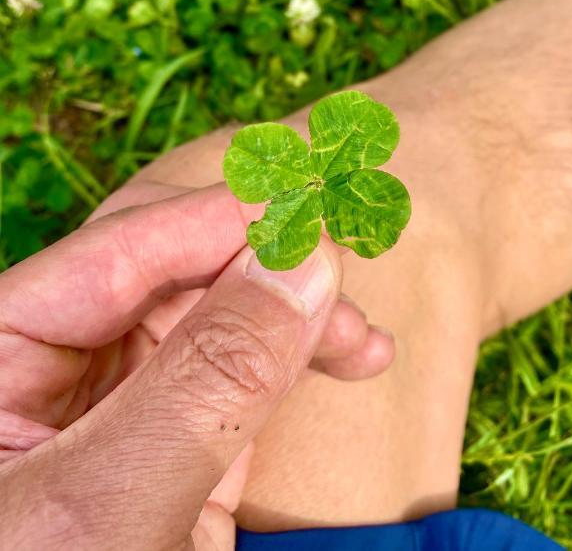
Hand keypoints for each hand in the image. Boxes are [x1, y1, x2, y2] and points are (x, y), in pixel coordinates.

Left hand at [0, 183, 393, 548]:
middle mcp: (54, 365)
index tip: (312, 213)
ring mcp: (120, 408)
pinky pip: (241, 381)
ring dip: (297, 319)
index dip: (220, 223)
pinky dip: (298, 367)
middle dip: (267, 275)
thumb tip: (303, 257)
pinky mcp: (172, 451)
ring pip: (220, 321)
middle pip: (175, 275)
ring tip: (366, 343)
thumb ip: (206, 377)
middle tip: (348, 289)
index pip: (117, 251)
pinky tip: (351, 357)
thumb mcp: (106, 509)